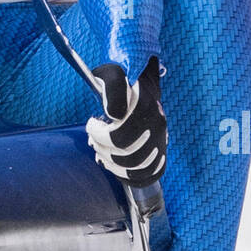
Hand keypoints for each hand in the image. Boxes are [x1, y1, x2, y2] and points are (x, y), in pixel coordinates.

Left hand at [85, 54, 165, 187]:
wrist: (143, 86)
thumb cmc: (123, 81)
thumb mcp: (112, 75)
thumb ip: (113, 88)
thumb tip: (114, 116)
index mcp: (147, 109)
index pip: (120, 136)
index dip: (99, 134)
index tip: (91, 123)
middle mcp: (158, 127)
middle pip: (127, 155)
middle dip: (103, 148)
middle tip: (92, 138)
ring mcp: (160, 141)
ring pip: (135, 167)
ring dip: (110, 161)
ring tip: (98, 148)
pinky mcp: (159, 153)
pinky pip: (143, 174)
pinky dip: (122, 172)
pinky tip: (109, 161)